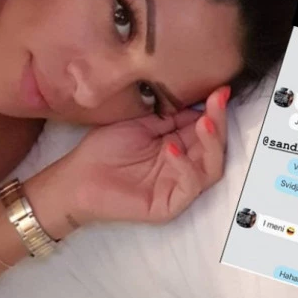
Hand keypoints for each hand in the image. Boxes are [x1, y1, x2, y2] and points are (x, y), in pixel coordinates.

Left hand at [60, 86, 230, 225]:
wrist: (77, 178)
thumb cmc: (103, 151)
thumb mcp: (141, 124)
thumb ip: (170, 117)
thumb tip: (198, 101)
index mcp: (177, 147)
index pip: (205, 130)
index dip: (214, 111)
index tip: (220, 91)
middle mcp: (182, 167)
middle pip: (213, 148)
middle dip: (218, 123)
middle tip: (217, 102)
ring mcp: (177, 187)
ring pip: (210, 168)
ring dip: (211, 144)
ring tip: (204, 123)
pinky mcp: (168, 205)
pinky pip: (189, 187)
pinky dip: (186, 167)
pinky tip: (172, 148)